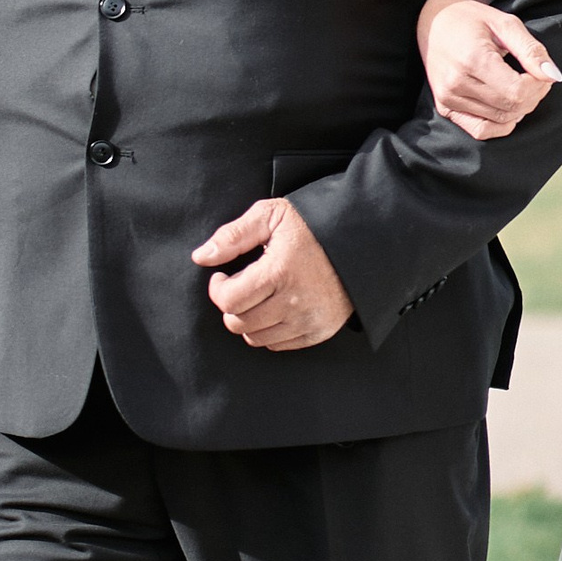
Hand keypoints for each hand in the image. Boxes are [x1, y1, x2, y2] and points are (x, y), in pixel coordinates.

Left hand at [191, 198, 354, 351]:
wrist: (360, 241)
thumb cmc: (312, 226)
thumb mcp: (272, 215)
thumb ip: (233, 235)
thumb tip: (200, 257)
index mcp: (280, 271)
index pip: (229, 301)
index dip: (218, 289)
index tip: (222, 276)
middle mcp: (295, 301)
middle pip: (239, 323)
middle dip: (231, 306)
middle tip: (239, 286)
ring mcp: (309, 319)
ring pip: (256, 337)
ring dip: (248, 320)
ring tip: (257, 297)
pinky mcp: (320, 331)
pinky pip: (278, 344)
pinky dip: (269, 330)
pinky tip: (275, 307)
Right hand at [422, 0, 561, 140]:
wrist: (433, 20)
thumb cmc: (472, 18)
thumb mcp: (505, 23)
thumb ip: (531, 50)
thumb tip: (554, 76)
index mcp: (472, 59)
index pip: (518, 91)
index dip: (538, 86)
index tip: (540, 71)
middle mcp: (456, 83)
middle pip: (511, 107)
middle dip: (533, 96)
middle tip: (535, 78)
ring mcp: (448, 99)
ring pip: (500, 120)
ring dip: (520, 108)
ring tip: (521, 87)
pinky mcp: (445, 108)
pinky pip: (480, 130)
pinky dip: (501, 124)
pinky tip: (507, 106)